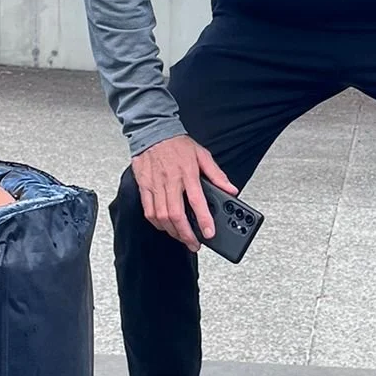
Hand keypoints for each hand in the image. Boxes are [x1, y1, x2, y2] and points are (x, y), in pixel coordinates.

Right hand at [132, 134, 237, 249]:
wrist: (152, 131)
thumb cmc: (177, 144)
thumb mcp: (202, 155)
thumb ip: (217, 174)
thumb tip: (231, 189)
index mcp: (187, 173)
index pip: (197, 201)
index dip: (203, 219)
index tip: (209, 233)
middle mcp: (170, 181)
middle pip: (176, 214)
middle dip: (186, 234)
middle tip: (194, 244)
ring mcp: (155, 185)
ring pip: (161, 216)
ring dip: (172, 231)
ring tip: (182, 237)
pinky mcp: (144, 187)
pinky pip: (148, 211)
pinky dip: (157, 223)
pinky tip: (165, 227)